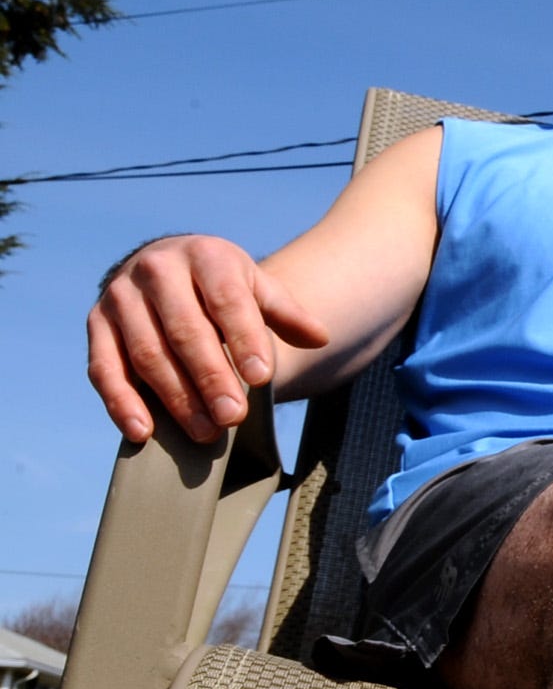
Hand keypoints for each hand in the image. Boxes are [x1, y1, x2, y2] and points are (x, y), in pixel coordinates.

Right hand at [86, 235, 329, 444]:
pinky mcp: (97, 324)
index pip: (227, 300)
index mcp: (205, 256)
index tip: (263, 378)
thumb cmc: (222, 285)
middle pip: (185, 331)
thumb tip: (319, 337)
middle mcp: (157, 270)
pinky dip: (121, 402)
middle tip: (234, 417)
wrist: (167, 265)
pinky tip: (143, 432)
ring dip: (176, 397)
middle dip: (211, 377)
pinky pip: (104, 368)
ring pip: (147, 353)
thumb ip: (286, 313)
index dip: (244, 339)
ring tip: (206, 432)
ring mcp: (121, 297)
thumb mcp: (257, 288)